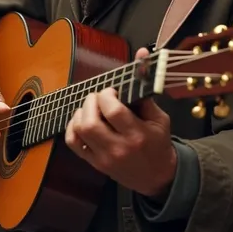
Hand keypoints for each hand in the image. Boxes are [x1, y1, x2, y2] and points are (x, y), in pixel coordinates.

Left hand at [65, 48, 176, 197]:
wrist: (158, 177)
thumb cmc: (158, 143)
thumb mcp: (160, 117)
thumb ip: (146, 86)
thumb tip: (142, 54)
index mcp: (137, 134)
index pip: (113, 111)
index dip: (107, 95)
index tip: (112, 91)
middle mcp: (119, 148)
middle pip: (91, 122)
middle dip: (91, 102)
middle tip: (99, 97)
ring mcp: (105, 158)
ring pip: (79, 132)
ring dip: (81, 113)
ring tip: (91, 108)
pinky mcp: (96, 164)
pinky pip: (74, 143)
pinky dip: (72, 127)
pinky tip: (82, 120)